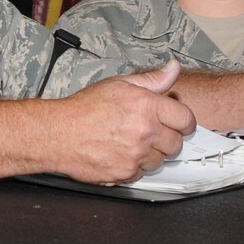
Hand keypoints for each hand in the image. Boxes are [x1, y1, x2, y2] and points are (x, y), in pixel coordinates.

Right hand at [55, 60, 195, 182]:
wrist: (57, 133)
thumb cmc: (83, 109)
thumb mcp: (119, 84)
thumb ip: (151, 79)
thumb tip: (172, 69)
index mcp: (147, 106)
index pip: (185, 119)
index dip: (184, 123)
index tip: (181, 125)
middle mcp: (144, 131)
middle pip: (176, 144)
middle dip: (167, 140)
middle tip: (152, 134)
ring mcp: (136, 154)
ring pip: (160, 162)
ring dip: (151, 155)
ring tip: (131, 144)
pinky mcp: (125, 173)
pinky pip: (141, 174)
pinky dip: (134, 167)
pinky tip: (121, 154)